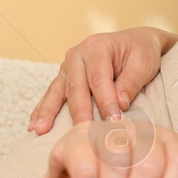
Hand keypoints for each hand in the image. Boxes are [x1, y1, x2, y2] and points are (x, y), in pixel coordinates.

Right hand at [27, 27, 176, 132]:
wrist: (136, 43)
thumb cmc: (141, 53)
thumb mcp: (143, 63)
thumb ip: (131, 83)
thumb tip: (119, 105)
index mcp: (97, 47)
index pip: (99, 78)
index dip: (105, 101)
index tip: (112, 122)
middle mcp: (78, 54)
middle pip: (75, 86)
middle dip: (78, 112)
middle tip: (80, 134)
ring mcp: (68, 66)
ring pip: (57, 91)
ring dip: (48, 111)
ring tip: (39, 130)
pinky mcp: (65, 77)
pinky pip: (52, 94)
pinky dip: (43, 109)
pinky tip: (34, 124)